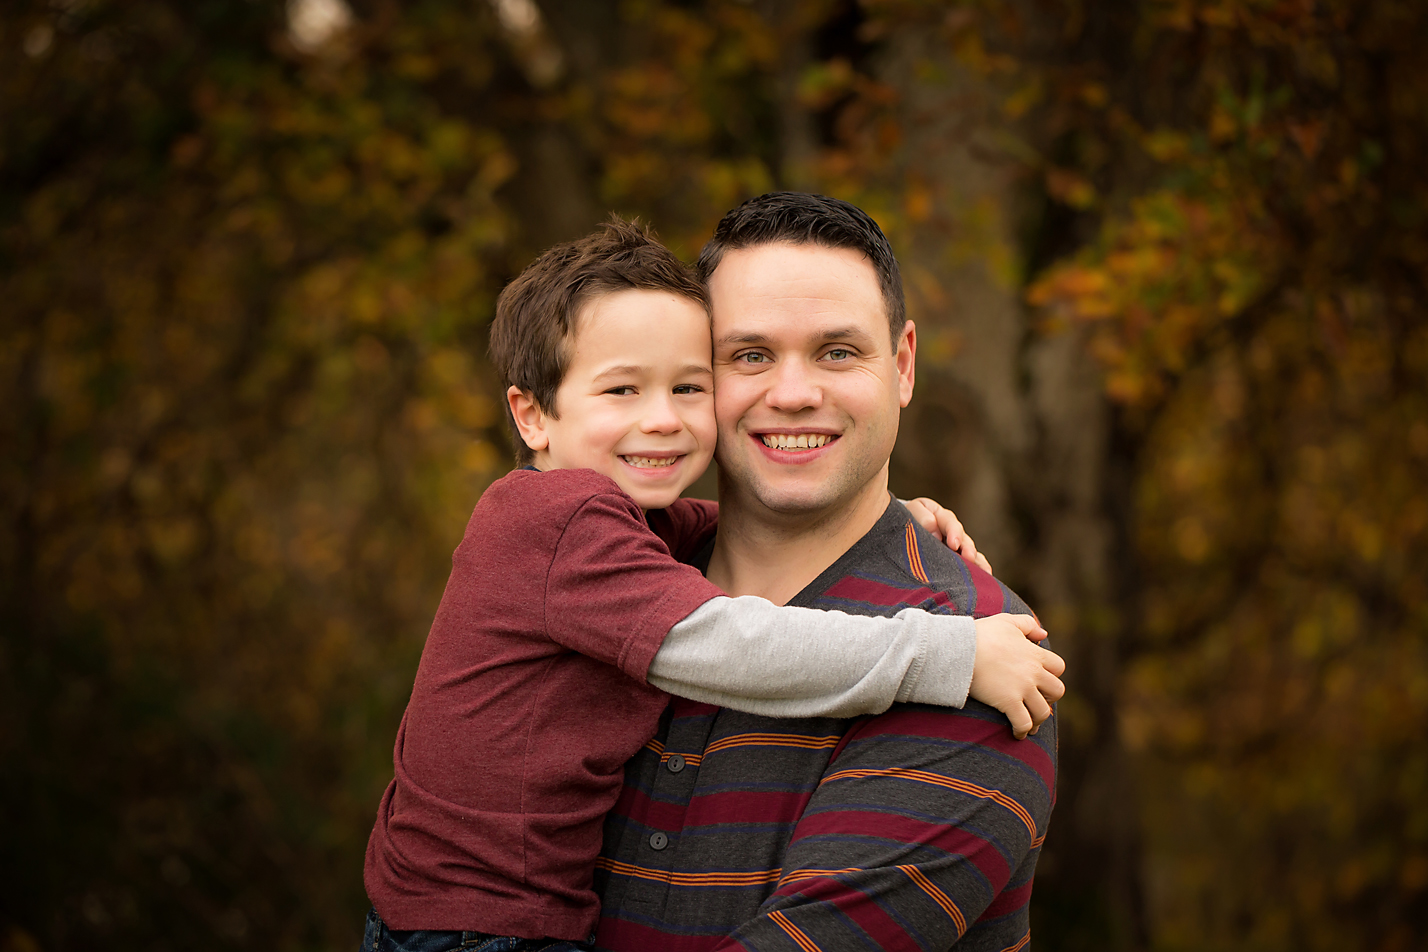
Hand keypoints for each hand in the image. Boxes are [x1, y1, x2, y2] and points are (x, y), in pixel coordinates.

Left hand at [902, 496, 992, 573]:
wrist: (896, 530)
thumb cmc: (903, 520)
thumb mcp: (910, 512)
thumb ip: (921, 517)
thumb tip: (935, 532)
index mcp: (939, 516)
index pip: (949, 522)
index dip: (953, 532)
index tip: (953, 544)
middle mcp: (951, 531)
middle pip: (963, 539)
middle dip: (967, 548)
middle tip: (969, 557)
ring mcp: (955, 547)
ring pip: (970, 553)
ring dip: (976, 562)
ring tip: (984, 572)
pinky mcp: (955, 561)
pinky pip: (971, 565)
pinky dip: (980, 571)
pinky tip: (987, 580)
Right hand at [970, 613, 1065, 738]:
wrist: (961, 649)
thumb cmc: (981, 634)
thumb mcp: (1006, 621)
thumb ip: (1027, 624)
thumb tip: (1043, 634)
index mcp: (1035, 653)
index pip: (1058, 667)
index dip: (1052, 675)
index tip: (1041, 680)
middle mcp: (1033, 672)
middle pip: (1057, 690)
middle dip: (1050, 698)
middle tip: (1038, 702)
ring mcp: (1023, 688)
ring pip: (1043, 711)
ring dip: (1038, 719)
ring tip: (1030, 724)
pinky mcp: (1009, 702)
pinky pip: (1023, 722)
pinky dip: (1022, 731)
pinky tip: (1017, 734)